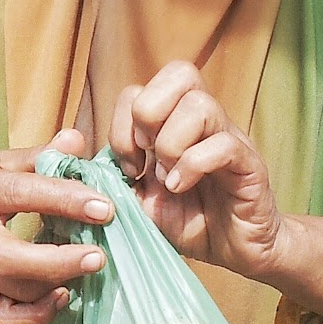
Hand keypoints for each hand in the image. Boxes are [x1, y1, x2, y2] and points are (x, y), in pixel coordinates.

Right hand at [0, 129, 112, 323]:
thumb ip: (39, 155)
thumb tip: (77, 141)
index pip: (21, 194)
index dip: (64, 201)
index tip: (104, 208)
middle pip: (10, 258)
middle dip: (59, 262)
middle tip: (98, 257)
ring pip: (13, 289)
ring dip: (55, 283)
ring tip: (86, 267)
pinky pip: (4, 318)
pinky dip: (36, 316)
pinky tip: (61, 297)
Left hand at [108, 62, 283, 280]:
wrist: (232, 251)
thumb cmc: (185, 220)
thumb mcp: (136, 198)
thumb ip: (110, 174)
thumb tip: (73, 151)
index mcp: (174, 122)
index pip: (142, 87)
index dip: (123, 122)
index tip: (128, 165)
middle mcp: (204, 121)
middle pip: (180, 72)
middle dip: (148, 115)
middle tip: (146, 158)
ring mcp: (229, 138)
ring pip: (200, 105)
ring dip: (171, 144)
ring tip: (166, 179)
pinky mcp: (249, 164)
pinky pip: (223, 145)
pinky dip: (192, 166)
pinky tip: (180, 188)